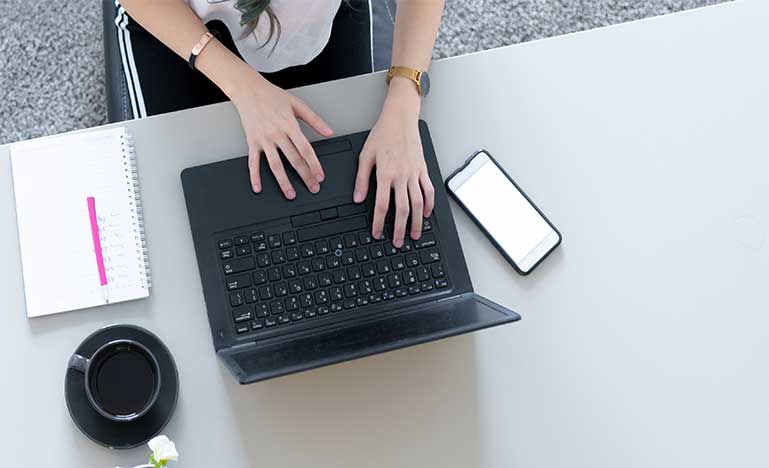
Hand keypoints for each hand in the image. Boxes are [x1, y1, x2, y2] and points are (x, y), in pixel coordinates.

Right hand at [231, 71, 332, 198]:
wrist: (248, 90)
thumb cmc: (272, 96)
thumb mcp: (297, 104)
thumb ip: (315, 120)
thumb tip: (329, 131)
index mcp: (290, 125)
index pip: (305, 149)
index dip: (314, 164)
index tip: (320, 175)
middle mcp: (277, 133)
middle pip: (293, 160)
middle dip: (305, 176)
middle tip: (313, 187)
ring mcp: (264, 139)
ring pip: (275, 165)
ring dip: (283, 182)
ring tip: (291, 194)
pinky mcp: (252, 142)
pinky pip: (253, 162)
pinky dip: (255, 176)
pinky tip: (258, 187)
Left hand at [353, 78, 434, 246]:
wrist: (401, 118)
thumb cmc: (382, 134)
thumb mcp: (365, 155)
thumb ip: (361, 179)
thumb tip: (358, 198)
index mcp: (385, 173)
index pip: (381, 204)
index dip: (378, 222)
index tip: (376, 233)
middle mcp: (401, 175)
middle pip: (402, 209)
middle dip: (399, 229)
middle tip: (397, 242)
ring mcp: (414, 173)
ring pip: (418, 203)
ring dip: (416, 222)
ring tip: (413, 235)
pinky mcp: (423, 169)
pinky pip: (429, 190)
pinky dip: (429, 204)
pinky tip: (426, 214)